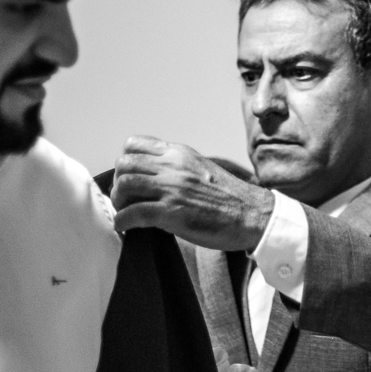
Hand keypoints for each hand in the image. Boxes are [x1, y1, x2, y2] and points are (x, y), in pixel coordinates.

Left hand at [111, 136, 274, 250]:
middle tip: (125, 199)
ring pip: (124, 185)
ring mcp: (172, 188)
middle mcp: (173, 166)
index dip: (125, 162)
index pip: (134, 144)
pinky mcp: (172, 212)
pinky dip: (122, 222)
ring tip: (126, 213)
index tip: (130, 179)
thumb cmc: (230, 197)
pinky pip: (132, 214)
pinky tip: (126, 228)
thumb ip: (177, 168)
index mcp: (179, 153)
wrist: (253, 214)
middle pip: (124, 164)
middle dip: (117, 183)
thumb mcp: (201, 168)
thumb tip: (154, 178)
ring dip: (118, 202)